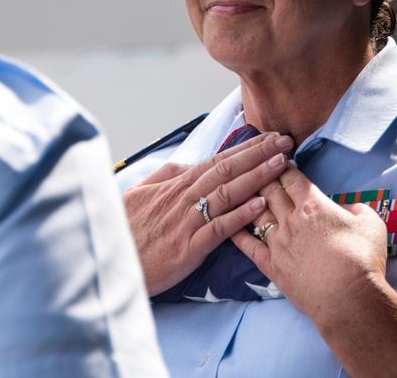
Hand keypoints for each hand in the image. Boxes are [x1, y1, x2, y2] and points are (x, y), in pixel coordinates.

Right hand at [122, 132, 290, 295]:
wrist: (109, 260)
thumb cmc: (125, 229)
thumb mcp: (139, 193)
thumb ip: (165, 177)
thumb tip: (188, 164)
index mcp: (176, 184)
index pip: (218, 160)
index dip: (246, 148)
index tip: (270, 137)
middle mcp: (184, 197)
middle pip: (227, 169)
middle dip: (259, 154)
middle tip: (286, 141)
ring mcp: (187, 221)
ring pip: (227, 193)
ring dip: (257, 177)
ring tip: (281, 164)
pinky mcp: (188, 247)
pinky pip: (219, 228)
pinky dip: (241, 215)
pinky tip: (260, 205)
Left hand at [233, 165, 396, 376]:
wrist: (349, 299)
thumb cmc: (362, 259)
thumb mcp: (371, 224)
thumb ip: (357, 209)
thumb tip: (347, 209)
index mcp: (313, 204)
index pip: (291, 177)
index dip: (282, 164)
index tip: (275, 157)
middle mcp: (290, 219)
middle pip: (269, 189)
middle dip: (261, 175)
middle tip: (254, 166)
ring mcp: (277, 242)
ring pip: (255, 212)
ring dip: (247, 198)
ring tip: (239, 189)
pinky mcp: (270, 265)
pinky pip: (247, 244)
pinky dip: (236, 231)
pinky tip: (228, 223)